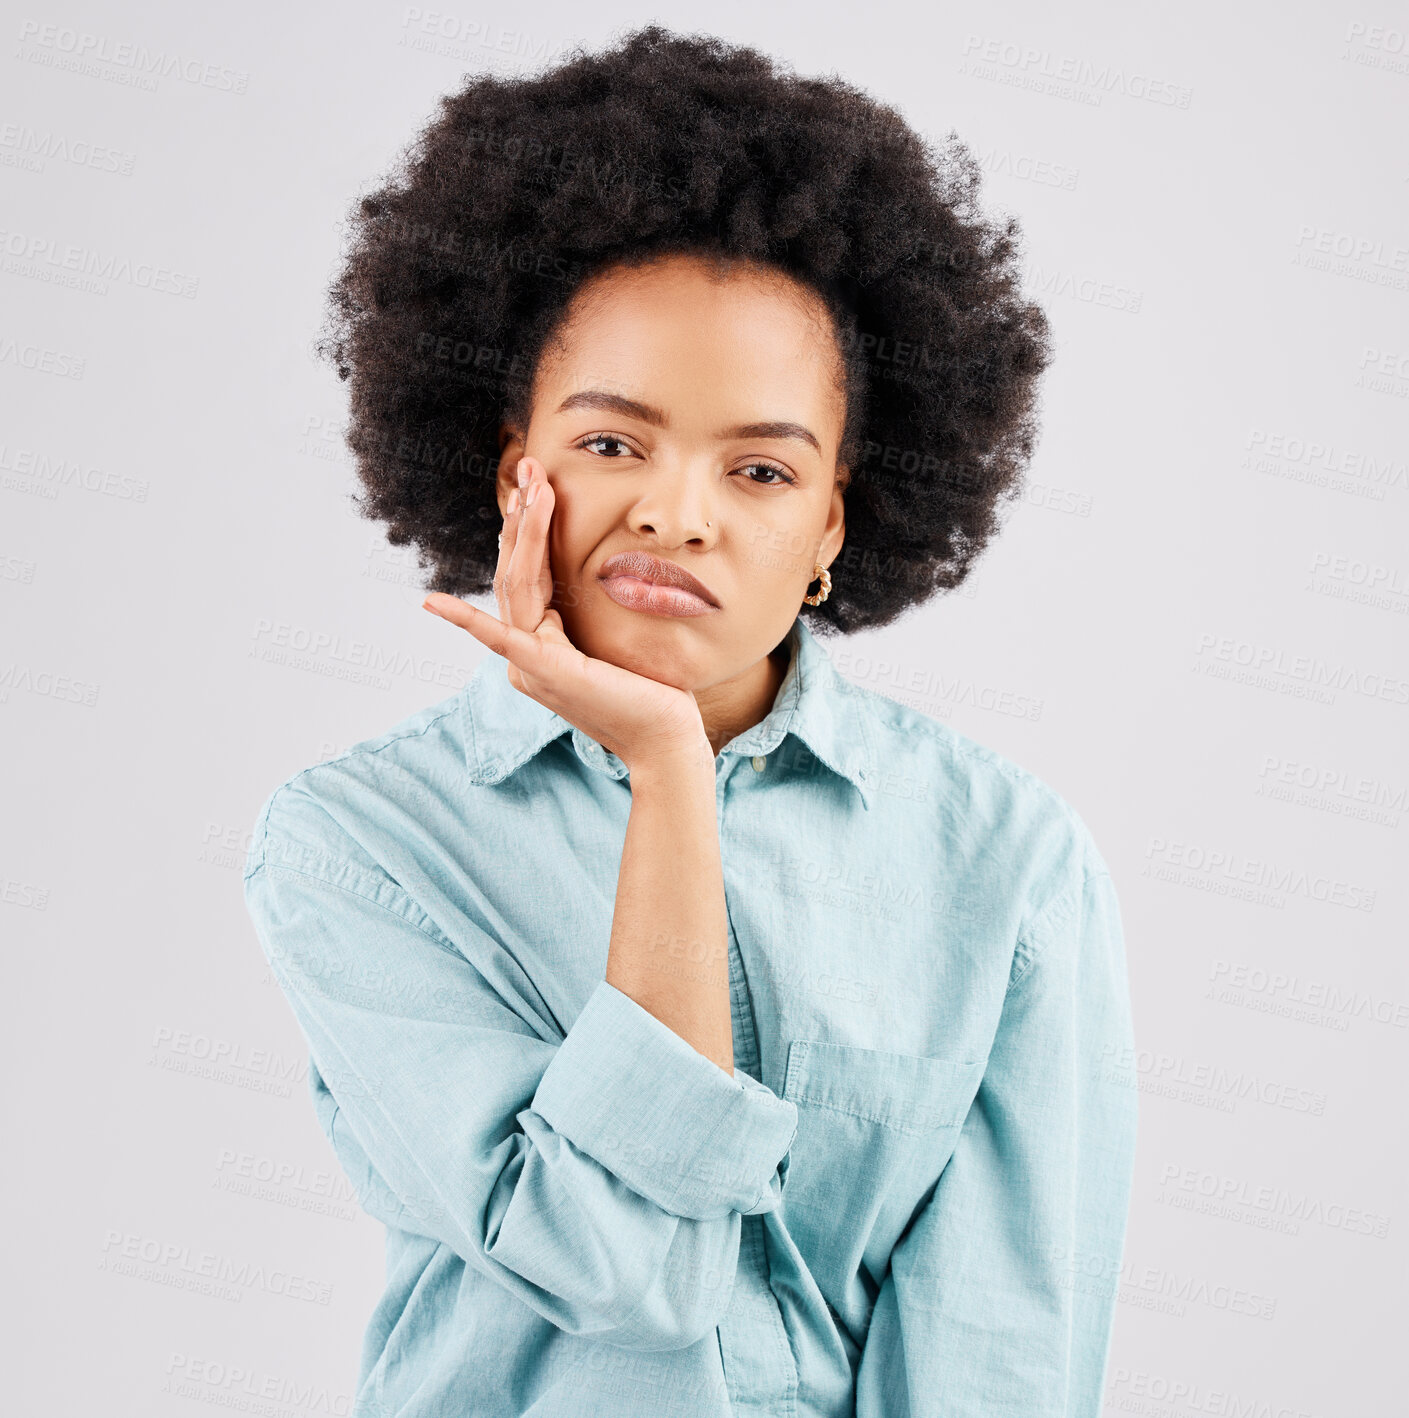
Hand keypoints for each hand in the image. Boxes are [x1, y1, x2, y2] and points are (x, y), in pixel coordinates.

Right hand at [422, 456, 709, 773]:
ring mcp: (530, 665)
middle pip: (516, 574)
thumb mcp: (620, 636)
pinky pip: (501, 637)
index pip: (529, 577)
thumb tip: (612, 569)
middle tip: (530, 467)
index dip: (530, 528)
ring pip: (516, 586)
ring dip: (521, 533)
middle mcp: (526, 656)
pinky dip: (465, 620)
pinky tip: (433, 603)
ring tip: (530, 488)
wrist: (666, 740)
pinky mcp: (543, 672)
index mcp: (541, 647)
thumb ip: (598, 609)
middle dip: (522, 517)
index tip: (538, 483)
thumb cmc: (654, 694)